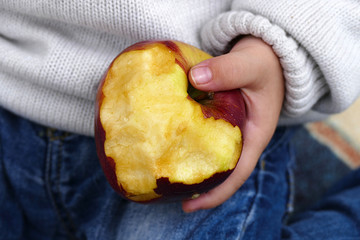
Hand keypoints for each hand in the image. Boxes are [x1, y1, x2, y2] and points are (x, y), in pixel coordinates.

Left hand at [182, 36, 283, 211]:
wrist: (269, 52)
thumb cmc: (265, 62)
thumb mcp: (251, 65)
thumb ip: (228, 70)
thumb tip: (194, 78)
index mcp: (254, 136)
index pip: (236, 174)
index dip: (215, 194)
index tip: (189, 206)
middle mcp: (241, 138)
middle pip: (220, 171)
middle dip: (196, 186)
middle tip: (166, 194)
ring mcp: (229, 129)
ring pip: (209, 153)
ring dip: (189, 164)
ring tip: (162, 174)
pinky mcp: (218, 118)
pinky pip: (201, 134)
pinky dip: (186, 140)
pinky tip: (166, 140)